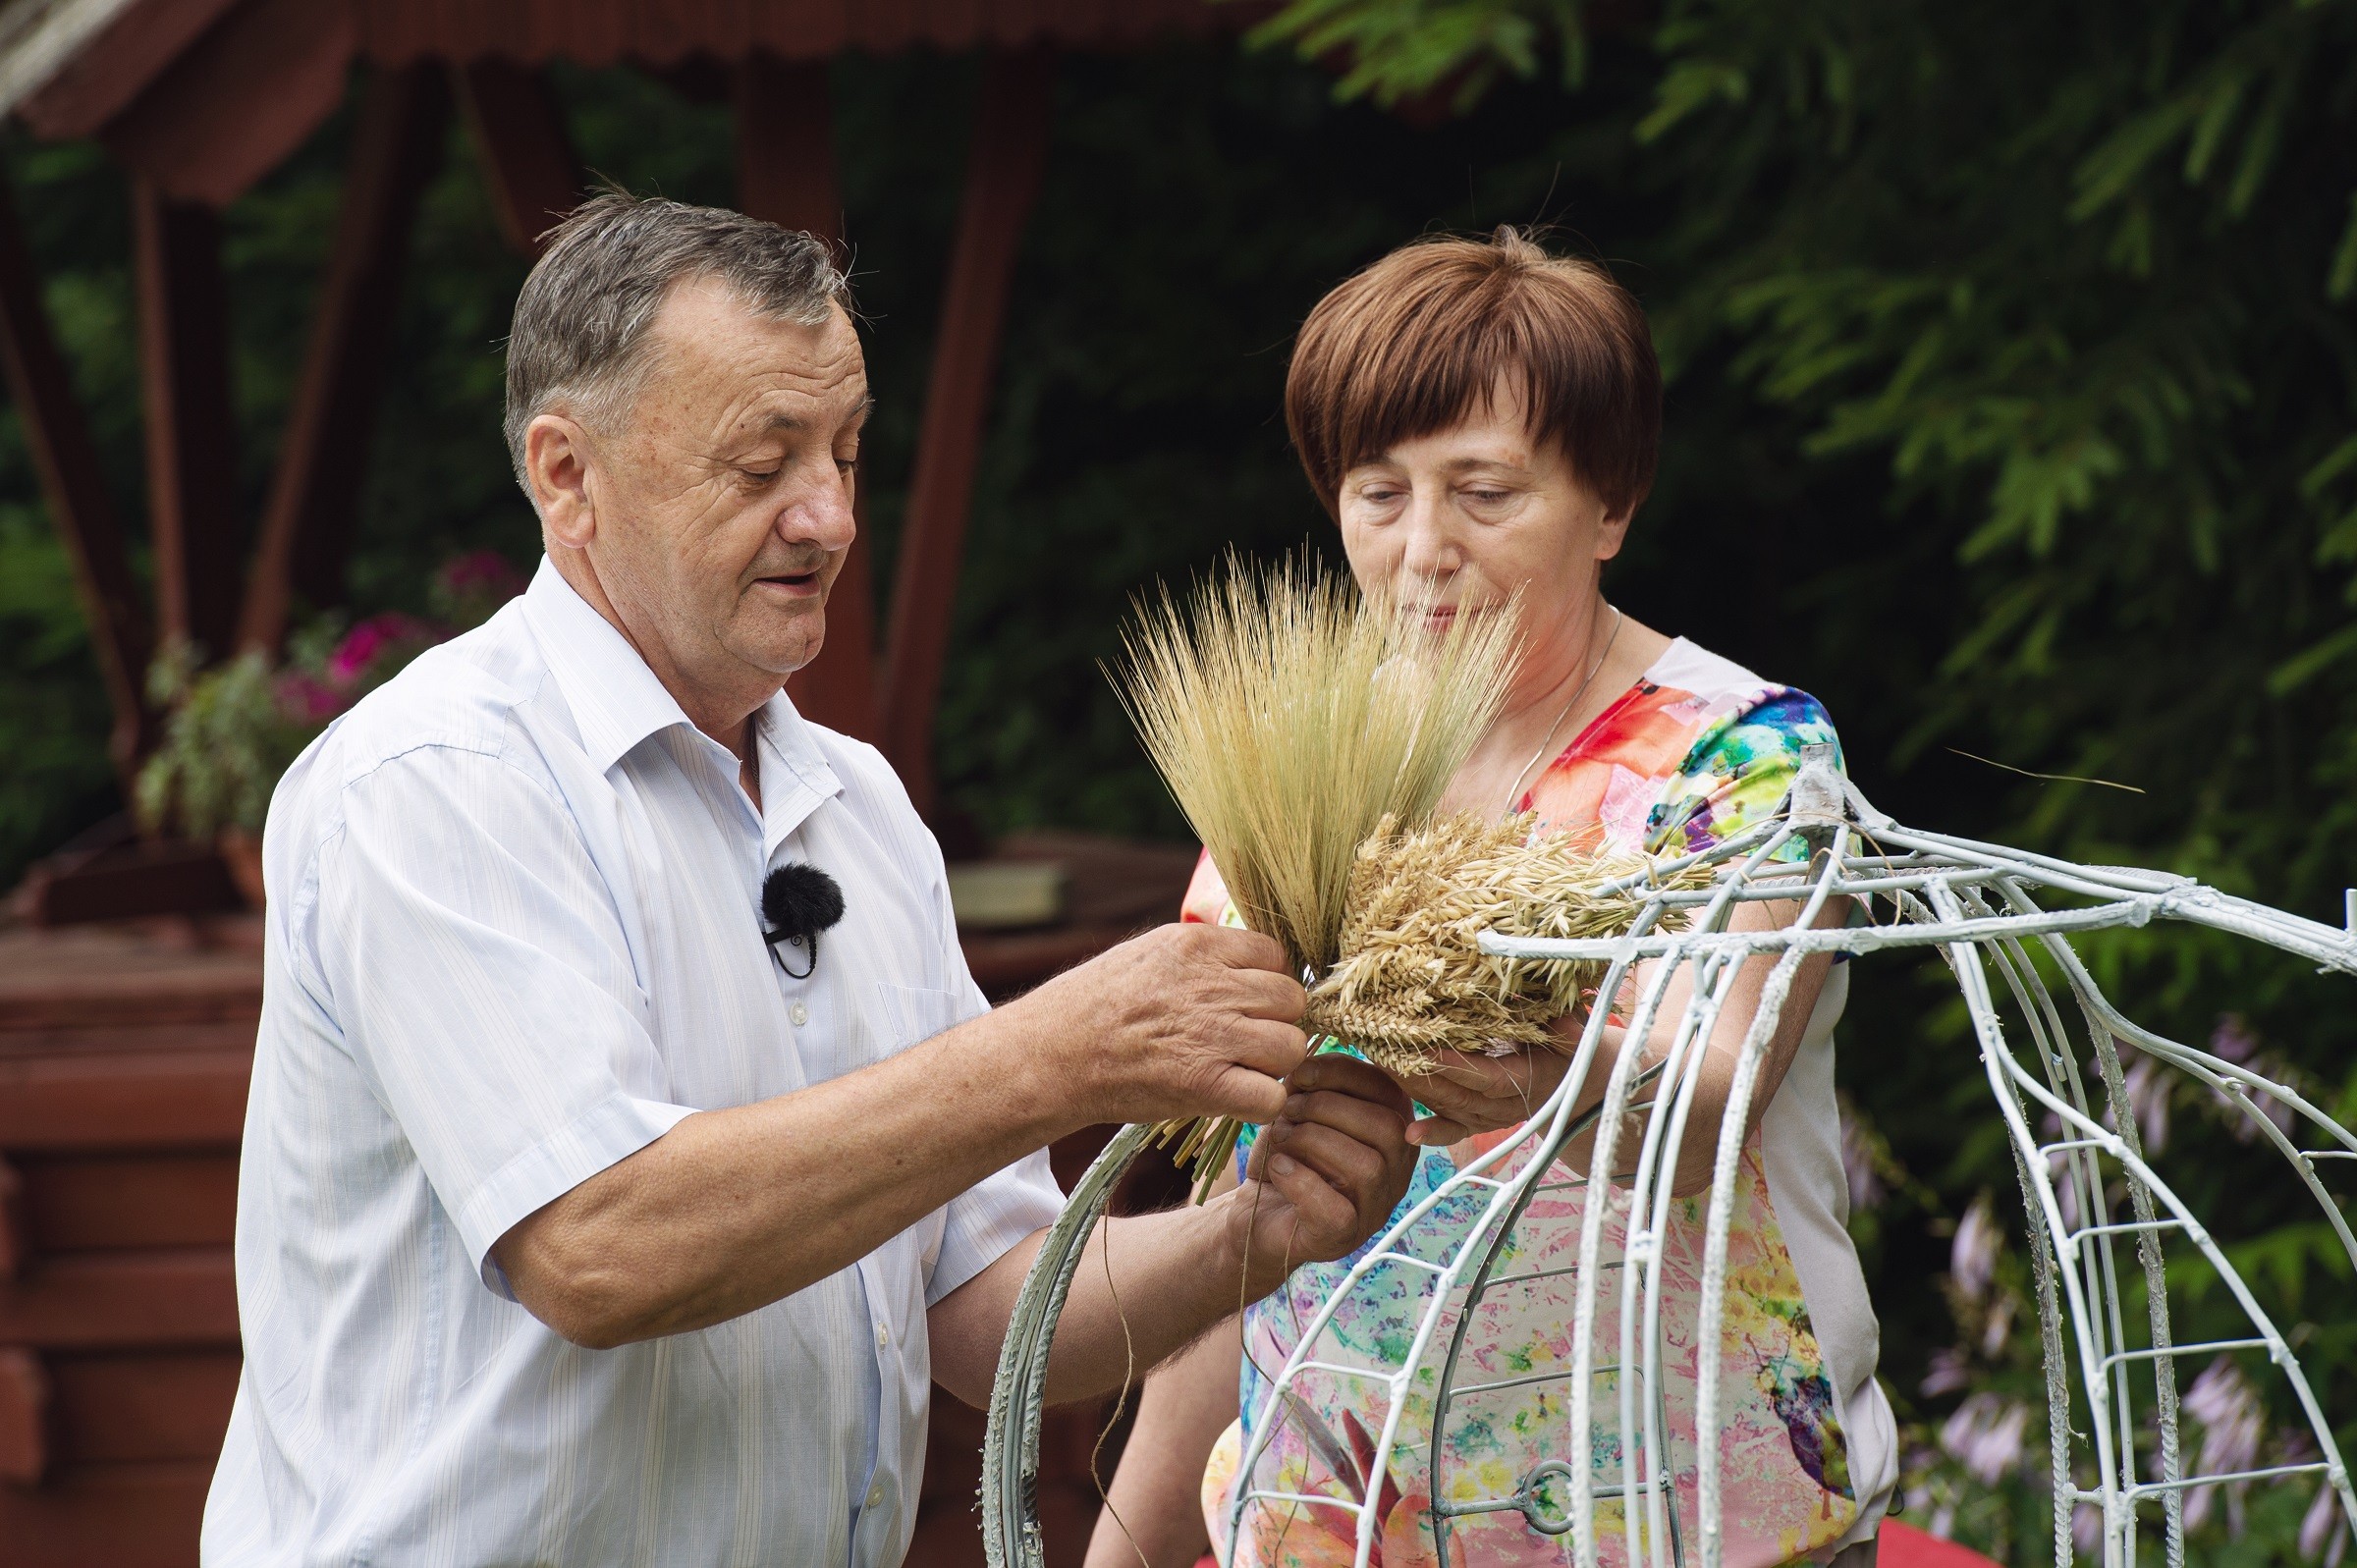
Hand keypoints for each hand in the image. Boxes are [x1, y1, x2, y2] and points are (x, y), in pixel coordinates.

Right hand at [1013, 922, 1308, 1129]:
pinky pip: (1272, 1096)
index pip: (1276, 955)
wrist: (1052, 1054)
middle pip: (1291, 1000)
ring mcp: (1213, 1036)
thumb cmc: (1094, 1004)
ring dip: (1274, 1063)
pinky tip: (1236, 1098)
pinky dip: (1262, 1103)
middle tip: (1249, 1040)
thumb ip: (1203, 954)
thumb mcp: (1149, 952)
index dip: (1268, 982)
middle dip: (1277, 1021)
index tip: (1249, 1003)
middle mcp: (1213, 986)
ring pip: (1292, 1046)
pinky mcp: (1205, 1085)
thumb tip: (1248, 958)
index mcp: (1198, 946)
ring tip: (1242, 1069)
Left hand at [1223, 1054, 1416, 1281]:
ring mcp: (1374, 1210)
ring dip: (1314, 1140)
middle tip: (1289, 1108)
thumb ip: (1314, 1084)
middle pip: (1388, 1129)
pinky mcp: (1343, 1238)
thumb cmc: (1287, 1154)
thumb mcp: (1301, 1110)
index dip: (1346, 1073)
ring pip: (1367, 1168)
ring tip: (1281, 1137)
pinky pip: (1335, 1210)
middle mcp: (1396, 1173)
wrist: (1255, 1213)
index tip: (1300, 1073)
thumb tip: (1305, 1060)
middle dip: (1329, 1107)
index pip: (1392, 1093)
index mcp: (1394, 1132)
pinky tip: (1278, 1168)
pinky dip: (1300, 1181)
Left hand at [1396, 1045, 1571, 1148]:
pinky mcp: (1481, 1123)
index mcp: (1528, 1080)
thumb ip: (1568, 1028)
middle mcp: (1507, 1106)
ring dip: (1416, 1090)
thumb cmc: (1567, 1050)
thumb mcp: (1572, 1035)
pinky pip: (1457, 1132)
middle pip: (1460, 1094)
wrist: (1573, 1087)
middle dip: (1421, 1075)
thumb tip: (1565, 1017)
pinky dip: (1434, 1134)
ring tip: (1382, 1065)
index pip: (1488, 1078)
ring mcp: (1492, 1118)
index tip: (1426, 1052)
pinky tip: (1409, 1133)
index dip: (1458, 1067)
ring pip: (1450, 1108)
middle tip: (1386, 1050)